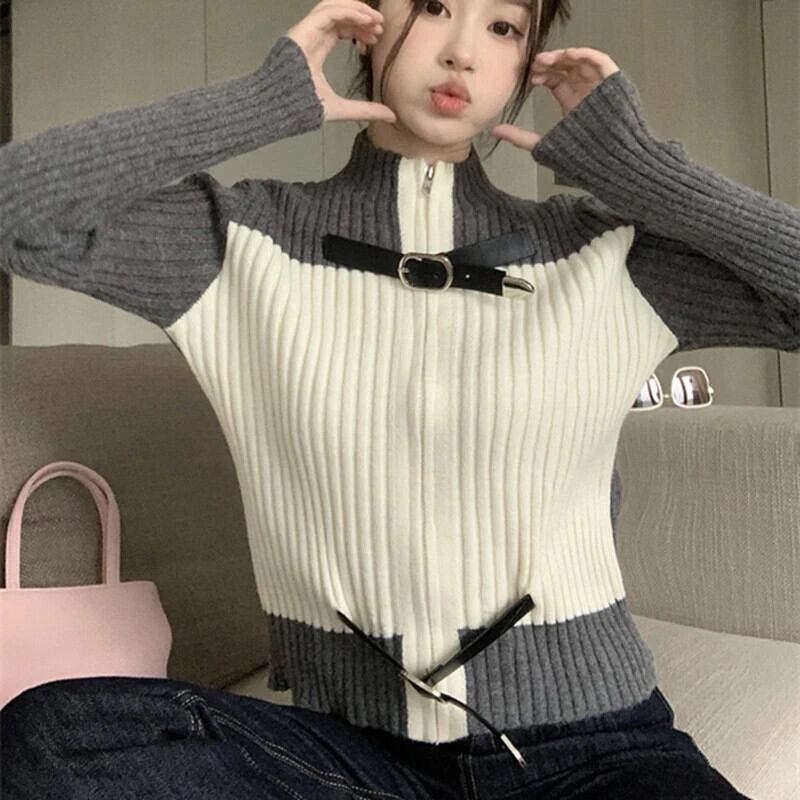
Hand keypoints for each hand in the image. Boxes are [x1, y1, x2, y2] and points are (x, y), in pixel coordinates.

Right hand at [287, 0, 396, 123]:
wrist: (279, 109)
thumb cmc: (301, 108)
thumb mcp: (342, 109)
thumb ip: (366, 110)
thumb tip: (391, 115)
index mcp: (315, 51)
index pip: (339, 29)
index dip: (359, 28)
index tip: (376, 37)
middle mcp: (310, 37)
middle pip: (338, 14)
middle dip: (361, 17)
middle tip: (380, 26)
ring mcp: (305, 32)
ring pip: (332, 7)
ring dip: (356, 10)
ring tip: (375, 20)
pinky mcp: (302, 31)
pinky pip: (327, 12)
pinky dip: (348, 12)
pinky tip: (365, 19)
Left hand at [491, 47, 619, 150]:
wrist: (612, 165)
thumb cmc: (581, 160)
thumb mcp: (543, 145)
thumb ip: (519, 137)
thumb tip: (494, 130)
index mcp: (573, 105)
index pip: (557, 81)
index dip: (542, 74)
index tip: (529, 77)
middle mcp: (586, 94)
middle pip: (567, 68)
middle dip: (550, 62)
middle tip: (535, 63)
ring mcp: (600, 88)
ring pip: (581, 62)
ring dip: (563, 56)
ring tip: (546, 59)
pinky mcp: (614, 85)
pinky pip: (601, 62)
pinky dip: (586, 55)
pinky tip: (568, 55)